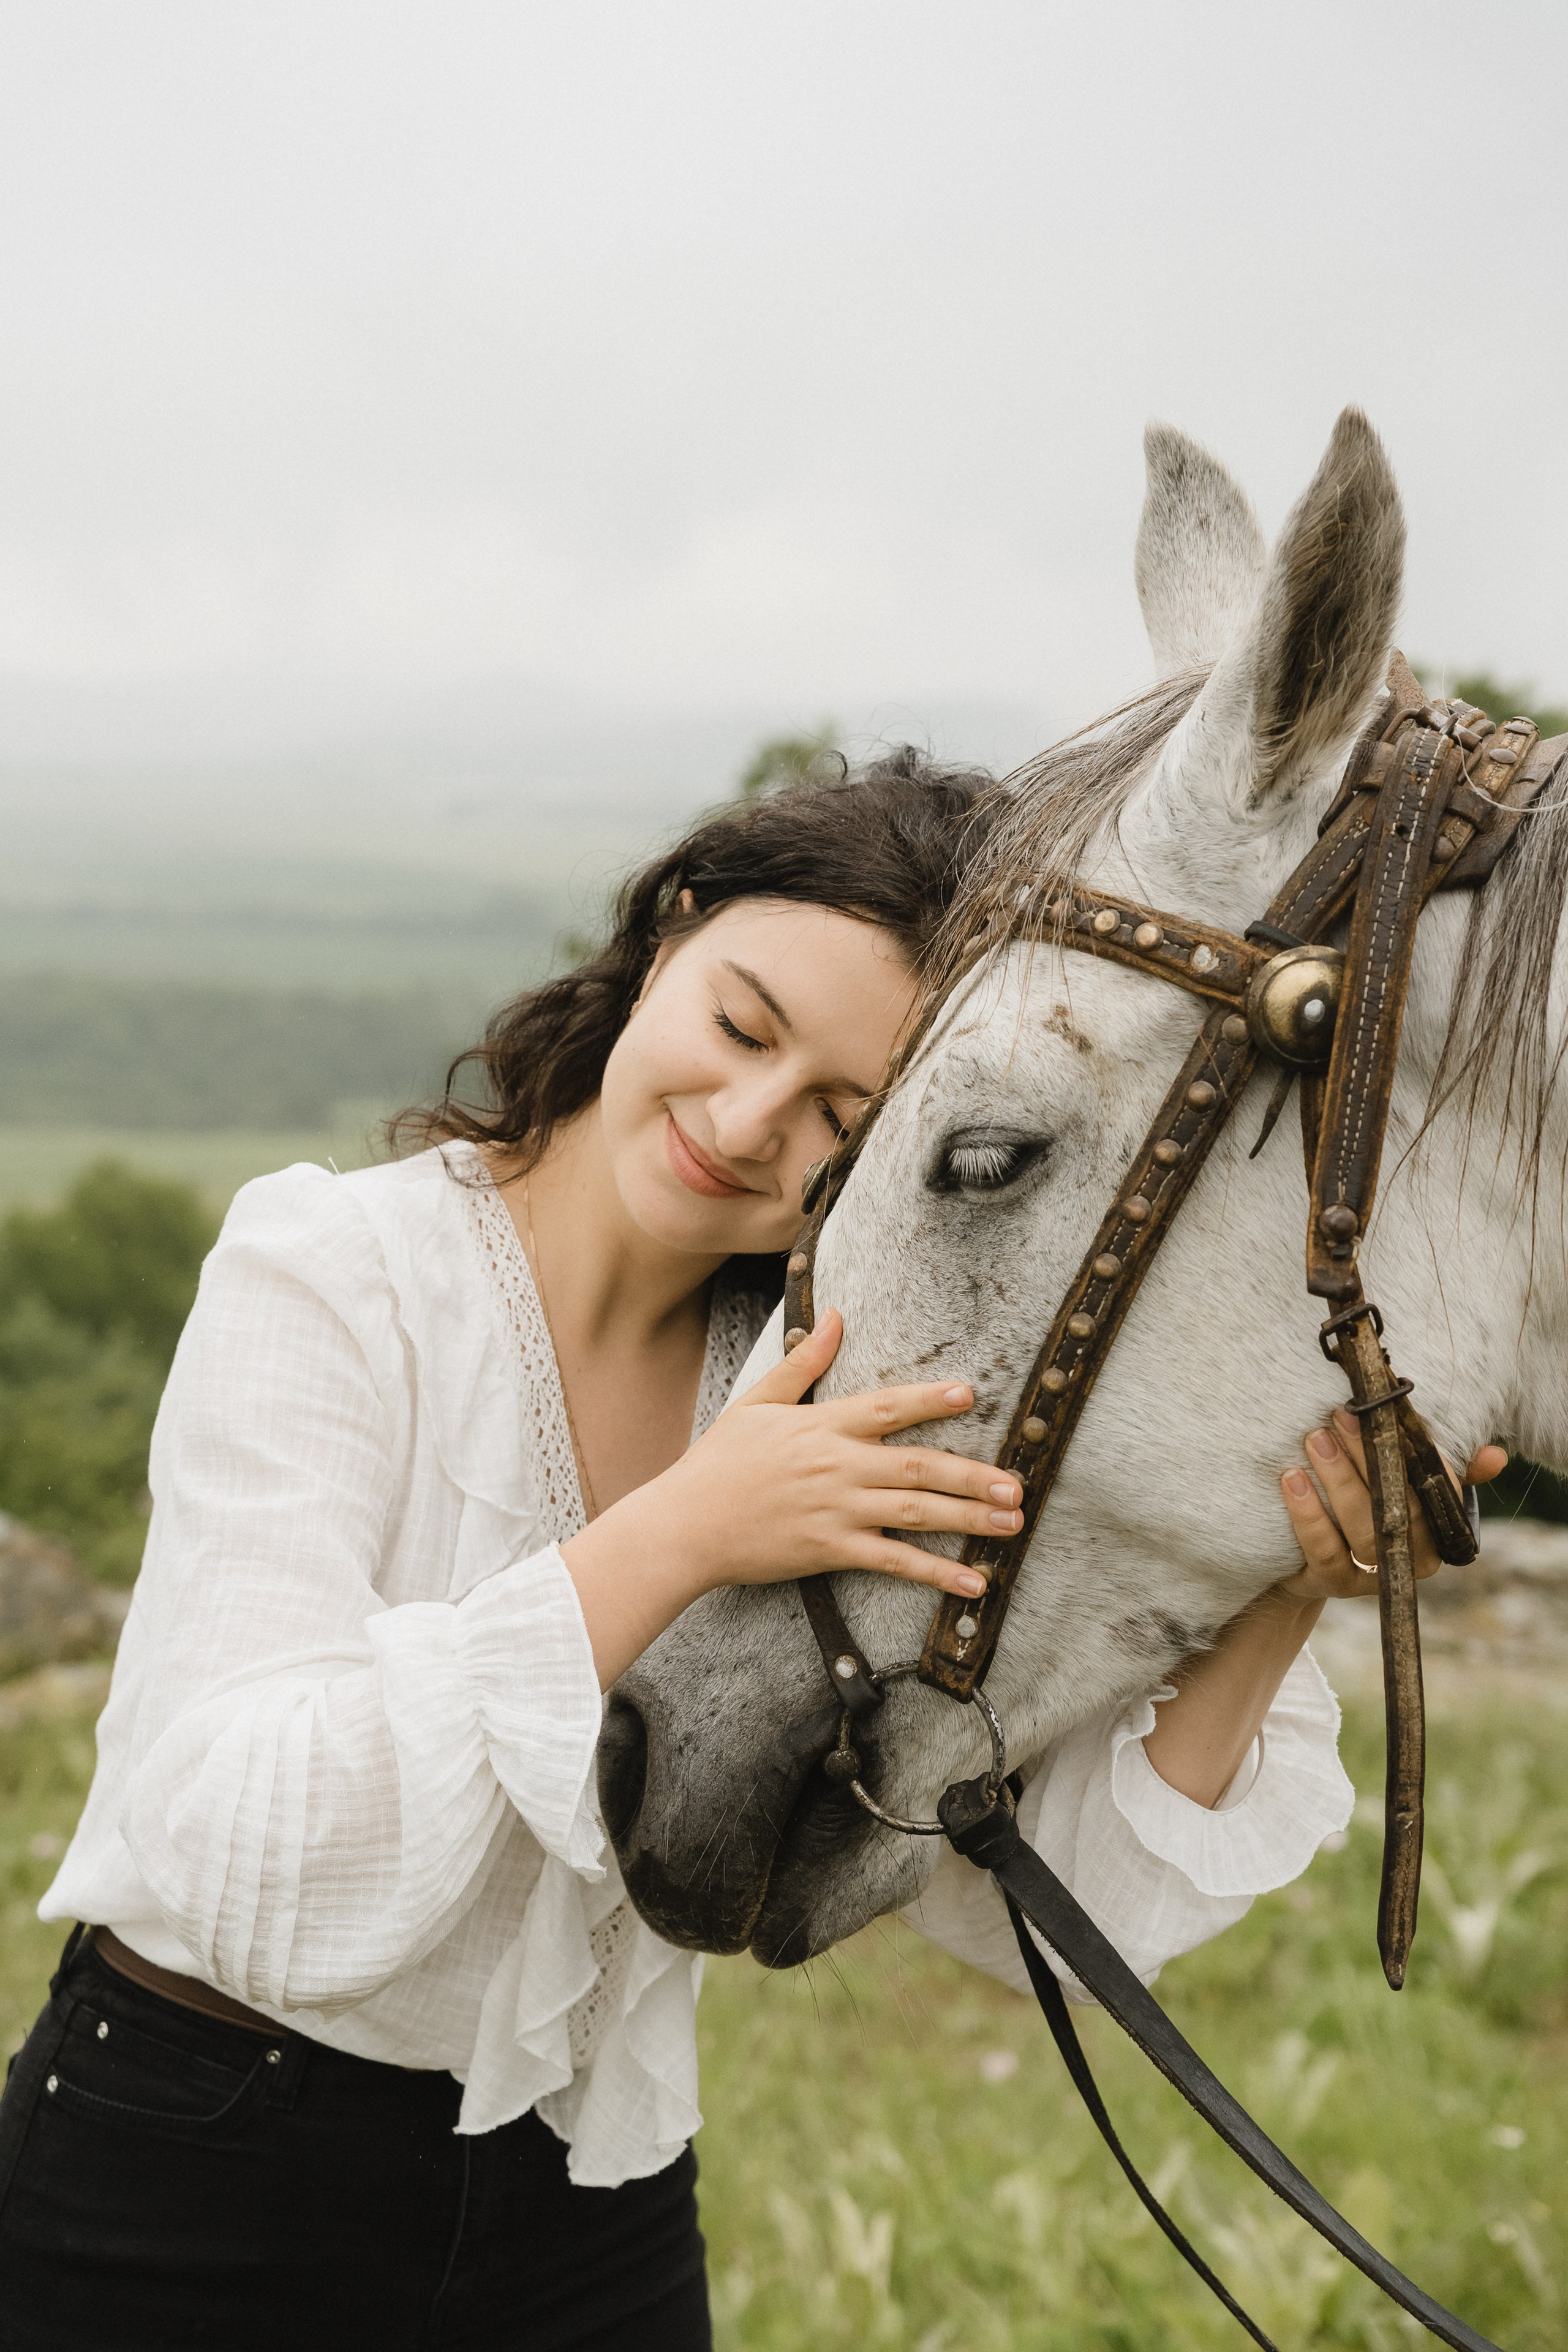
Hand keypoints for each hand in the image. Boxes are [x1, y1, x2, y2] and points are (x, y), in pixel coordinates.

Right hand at [638, 1310, 1017, 1601]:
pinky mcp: (831, 1550)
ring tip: (1011, 1523)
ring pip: (915, 1512)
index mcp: (822, 1425)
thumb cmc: (718, 1464)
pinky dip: (936, 1573)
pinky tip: (972, 1583)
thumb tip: (836, 1317)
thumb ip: (803, 1363)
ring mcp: (837, 1510)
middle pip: (918, 1465)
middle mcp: (837, 1465)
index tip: (971, 1395)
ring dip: (968, 1518)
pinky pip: (894, 1561)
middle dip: (973, 1475)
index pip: (886, 1406)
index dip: (930, 1400)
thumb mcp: (757, 1403)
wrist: (685, 1525)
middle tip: (1018, 1484)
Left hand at [1277, 1411, 1507, 1600]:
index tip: (1398, 1420)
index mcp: (1437, 1530)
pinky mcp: (1334, 1583)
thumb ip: (1438, 1467)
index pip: (1437, 1493)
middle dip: (1369, 1458)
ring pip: (1362, 1527)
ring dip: (1337, 1479)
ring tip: (1314, 1439)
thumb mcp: (1401, 1484)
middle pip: (1398, 1508)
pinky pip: (1324, 1550)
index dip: (1423, 1459)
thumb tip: (1496, 1456)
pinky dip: (1307, 1513)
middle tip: (1339, 1416)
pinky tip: (1291, 1479)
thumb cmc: (1364, 1506)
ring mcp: (1373, 1575)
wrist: (1305, 1560)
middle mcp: (1413, 1559)